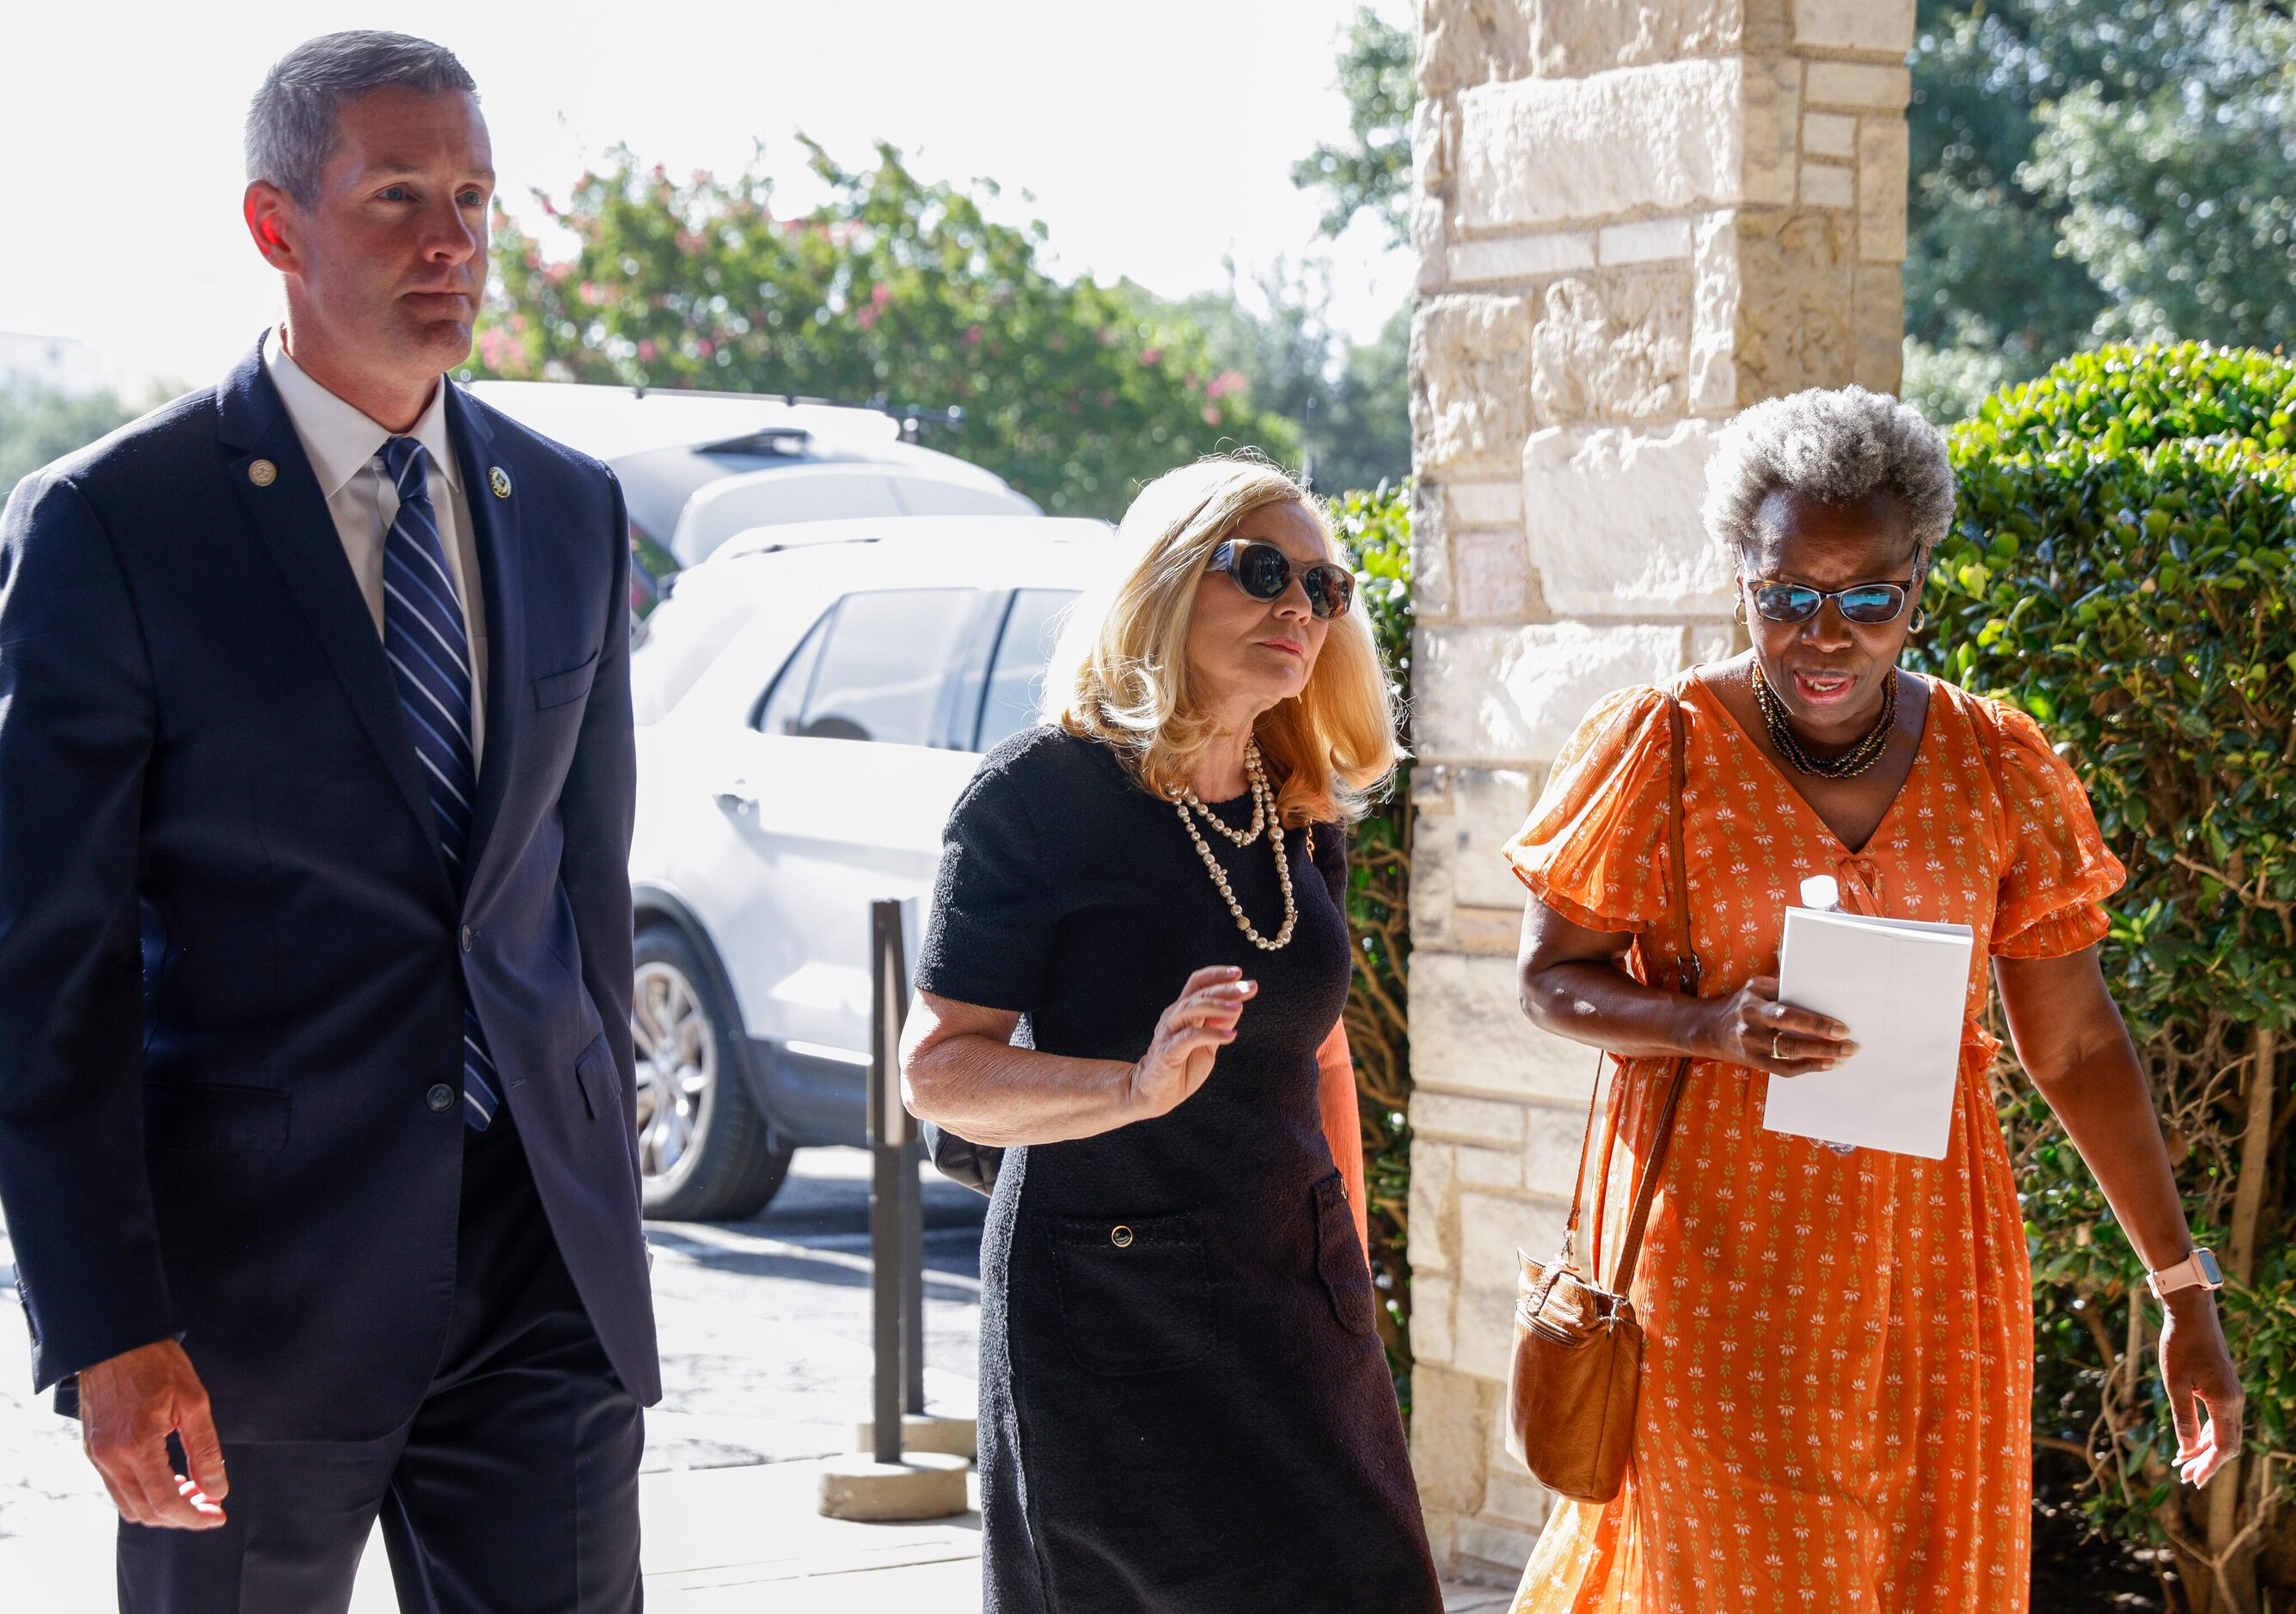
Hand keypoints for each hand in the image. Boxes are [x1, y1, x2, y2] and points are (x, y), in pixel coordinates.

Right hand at [77, 1340, 228, 1528]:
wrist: (114, 1340)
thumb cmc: (156, 1364)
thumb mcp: (194, 1402)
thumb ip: (205, 1451)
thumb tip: (216, 1489)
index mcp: (137, 1446)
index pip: (166, 1502)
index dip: (195, 1517)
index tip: (218, 1516)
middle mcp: (110, 1458)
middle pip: (145, 1512)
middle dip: (181, 1516)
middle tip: (210, 1504)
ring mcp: (97, 1457)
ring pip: (128, 1505)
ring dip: (161, 1508)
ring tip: (192, 1491)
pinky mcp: (93, 1451)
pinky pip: (117, 1488)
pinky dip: (143, 1494)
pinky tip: (168, 1478)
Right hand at [1128, 965, 1254, 1118]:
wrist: (1155, 1094)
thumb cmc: (1181, 1067)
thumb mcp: (1208, 1045)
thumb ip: (1219, 1025)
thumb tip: (1238, 1005)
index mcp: (1183, 1012)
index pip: (1197, 984)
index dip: (1216, 975)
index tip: (1240, 973)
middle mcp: (1173, 1018)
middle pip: (1198, 994)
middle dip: (1225, 989)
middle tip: (1249, 987)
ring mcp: (1168, 1034)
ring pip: (1190, 1009)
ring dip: (1216, 1005)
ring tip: (1239, 1006)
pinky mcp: (1167, 1053)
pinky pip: (1188, 1038)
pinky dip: (1210, 1034)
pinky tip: (1230, 1036)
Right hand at [1696, 975, 1855, 1076]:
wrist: (1710, 1030)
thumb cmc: (1741, 1004)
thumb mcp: (1755, 986)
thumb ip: (1781, 978)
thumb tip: (1799, 957)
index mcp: (1754, 1002)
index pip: (1788, 1013)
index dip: (1816, 1022)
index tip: (1841, 1027)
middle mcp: (1752, 1024)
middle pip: (1790, 1037)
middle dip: (1823, 1042)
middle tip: (1849, 1044)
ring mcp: (1752, 1046)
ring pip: (1790, 1054)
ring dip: (1820, 1056)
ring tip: (1843, 1056)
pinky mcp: (1755, 1062)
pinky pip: (1784, 1069)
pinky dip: (1808, 1068)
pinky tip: (1826, 1065)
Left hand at [2159, 1288, 2243, 1488]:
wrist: (2191, 1314)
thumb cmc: (2180, 1345)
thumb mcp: (2175, 1383)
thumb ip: (2183, 1418)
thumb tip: (2186, 1449)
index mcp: (2226, 1402)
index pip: (2224, 1447)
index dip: (2209, 1466)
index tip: (2194, 1481)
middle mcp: (2235, 1401)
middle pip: (2227, 1443)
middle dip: (2207, 1462)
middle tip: (2185, 1477)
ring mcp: (2232, 1393)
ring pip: (2225, 1432)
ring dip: (2206, 1449)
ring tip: (2185, 1463)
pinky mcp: (2226, 1387)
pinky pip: (2221, 1419)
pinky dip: (2208, 1433)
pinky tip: (2193, 1439)